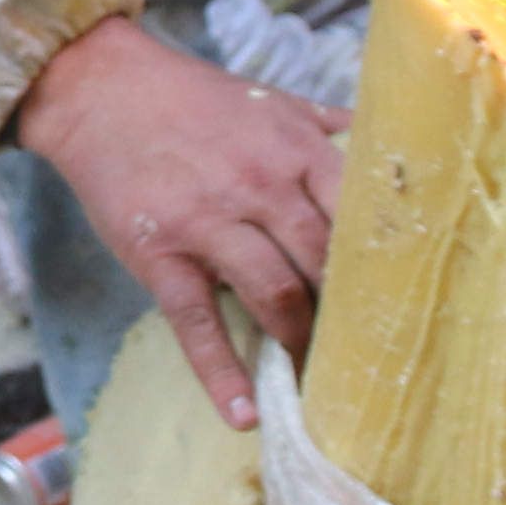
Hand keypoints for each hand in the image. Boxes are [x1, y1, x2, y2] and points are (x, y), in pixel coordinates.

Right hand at [8, 17, 347, 428]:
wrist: (100, 89)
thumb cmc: (192, 98)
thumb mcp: (271, 100)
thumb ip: (327, 127)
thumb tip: (388, 142)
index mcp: (297, 149)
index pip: (361, 217)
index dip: (386, 265)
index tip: (405, 301)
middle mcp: (261, 186)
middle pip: (326, 264)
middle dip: (350, 313)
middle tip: (367, 352)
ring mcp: (209, 223)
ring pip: (276, 295)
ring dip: (301, 344)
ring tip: (317, 379)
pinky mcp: (161, 255)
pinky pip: (197, 323)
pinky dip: (221, 372)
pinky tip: (243, 415)